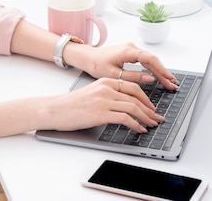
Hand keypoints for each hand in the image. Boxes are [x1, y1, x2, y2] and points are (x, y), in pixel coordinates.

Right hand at [45, 77, 164, 133]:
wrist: (55, 109)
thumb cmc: (71, 104)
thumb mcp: (91, 93)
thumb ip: (107, 95)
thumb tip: (125, 106)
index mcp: (104, 81)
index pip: (132, 87)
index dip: (146, 98)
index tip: (152, 108)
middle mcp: (106, 88)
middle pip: (136, 97)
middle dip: (150, 109)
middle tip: (157, 118)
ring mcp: (104, 101)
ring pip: (133, 108)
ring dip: (146, 118)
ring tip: (151, 125)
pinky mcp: (101, 113)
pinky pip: (125, 119)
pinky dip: (136, 125)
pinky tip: (139, 130)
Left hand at [65, 41, 178, 90]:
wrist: (88, 57)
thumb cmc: (96, 65)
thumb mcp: (114, 75)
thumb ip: (133, 77)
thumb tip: (150, 79)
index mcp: (127, 51)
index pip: (150, 59)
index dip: (161, 70)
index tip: (169, 79)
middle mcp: (131, 47)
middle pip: (152, 59)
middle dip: (163, 72)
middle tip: (173, 85)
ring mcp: (131, 48)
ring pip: (150, 59)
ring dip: (160, 70)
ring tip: (169, 82)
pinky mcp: (131, 51)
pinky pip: (145, 59)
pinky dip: (153, 68)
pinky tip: (159, 76)